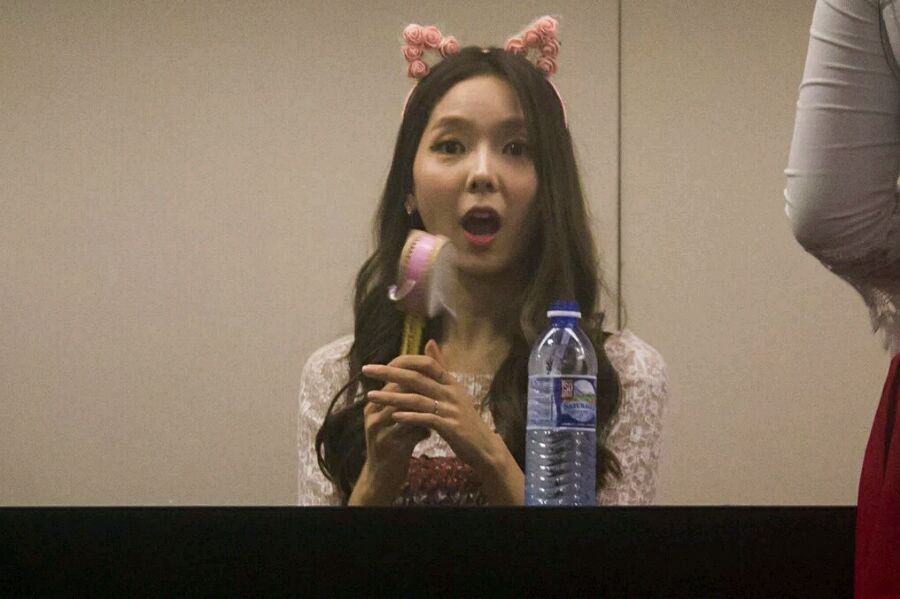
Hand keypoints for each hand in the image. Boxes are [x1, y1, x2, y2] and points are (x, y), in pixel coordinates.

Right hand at [348, 379, 428, 505]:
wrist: (382, 477)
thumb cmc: (395, 442)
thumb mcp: (398, 419)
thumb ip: (408, 399)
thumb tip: (425, 376)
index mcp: (375, 404)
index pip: (393, 379)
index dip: (414, 374)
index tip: (435, 374)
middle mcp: (372, 414)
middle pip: (396, 392)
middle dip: (420, 390)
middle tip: (440, 390)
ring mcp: (377, 431)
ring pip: (402, 411)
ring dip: (421, 411)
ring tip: (436, 411)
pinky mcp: (385, 447)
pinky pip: (407, 434)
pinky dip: (421, 433)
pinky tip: (428, 434)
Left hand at [362, 341, 515, 485]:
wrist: (484, 447)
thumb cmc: (465, 419)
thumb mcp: (454, 390)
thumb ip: (440, 367)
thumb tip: (430, 341)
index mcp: (450, 382)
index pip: (425, 364)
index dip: (403, 361)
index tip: (381, 364)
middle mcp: (451, 392)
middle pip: (416, 378)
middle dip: (389, 373)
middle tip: (367, 370)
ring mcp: (452, 410)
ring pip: (417, 399)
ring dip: (392, 397)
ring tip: (371, 396)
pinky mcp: (451, 428)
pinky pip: (427, 419)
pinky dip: (410, 417)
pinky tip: (394, 416)